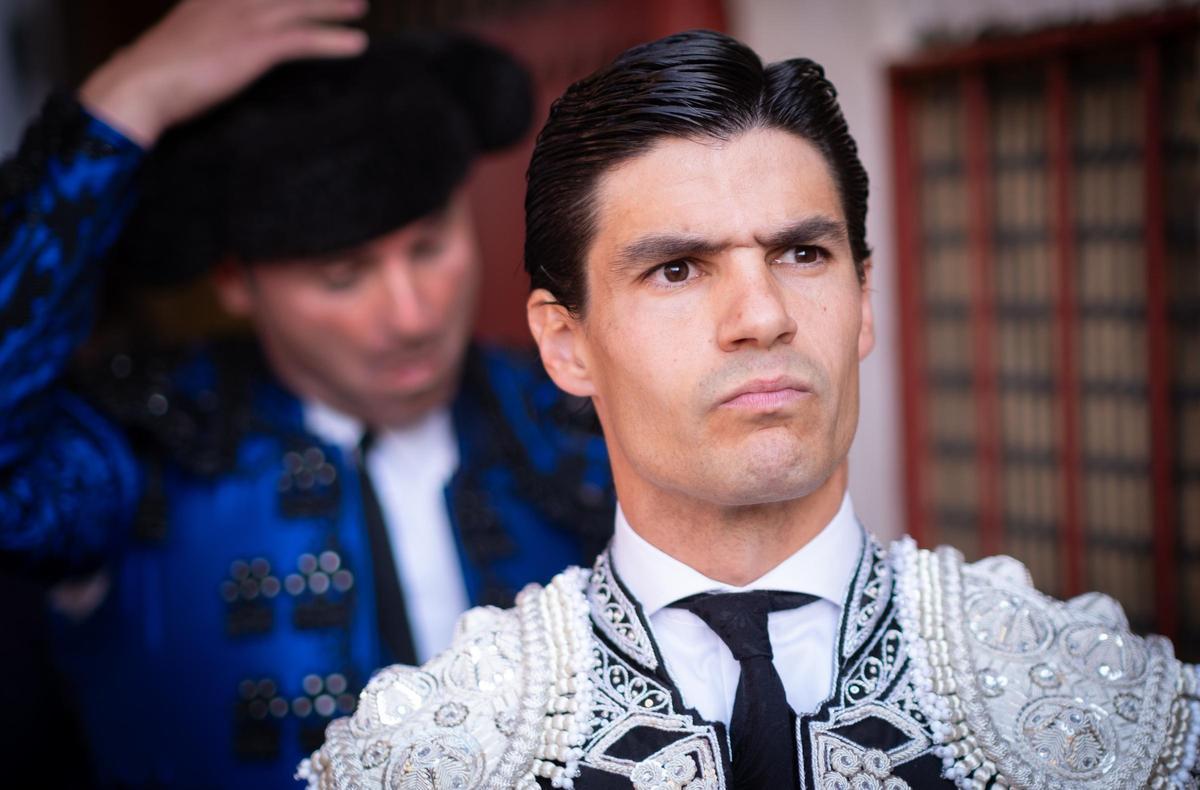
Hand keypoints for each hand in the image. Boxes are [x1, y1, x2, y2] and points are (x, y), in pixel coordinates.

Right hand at [79, 0, 367, 146]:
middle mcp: (229, 1)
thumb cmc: (157, 76)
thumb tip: (213, 51)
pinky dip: (332, 40)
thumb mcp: (182, 43)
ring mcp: (243, 20)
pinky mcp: (254, 46)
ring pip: (300, 6)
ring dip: (333, 6)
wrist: (140, 86)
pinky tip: (355, 44)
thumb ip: (203, 37)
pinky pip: (303, 39)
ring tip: (359, 8)